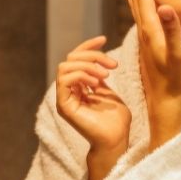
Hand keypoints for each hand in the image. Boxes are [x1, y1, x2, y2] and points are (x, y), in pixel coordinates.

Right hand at [56, 36, 130, 179]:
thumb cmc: (116, 121)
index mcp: (78, 88)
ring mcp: (64, 99)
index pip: (75, 59)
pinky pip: (64, 81)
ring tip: (105, 75)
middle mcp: (68, 92)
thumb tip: (97, 63)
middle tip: (112, 66)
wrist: (116, 140)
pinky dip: (80, 76)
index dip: (88, 46)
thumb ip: (99, 78)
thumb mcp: (109, 92)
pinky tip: (97, 83)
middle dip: (92, 56)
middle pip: (70, 59)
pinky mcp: (64, 106)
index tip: (104, 38)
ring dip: (87, 66)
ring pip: (65, 67)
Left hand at [122, 0, 180, 148]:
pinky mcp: (149, 41)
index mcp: (150, 29)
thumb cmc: (176, 80)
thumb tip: (166, 7)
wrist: (166, 101)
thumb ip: (172, 31)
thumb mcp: (177, 55)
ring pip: (137, 1)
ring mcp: (146, 35)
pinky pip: (141, 12)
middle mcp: (145, 29)